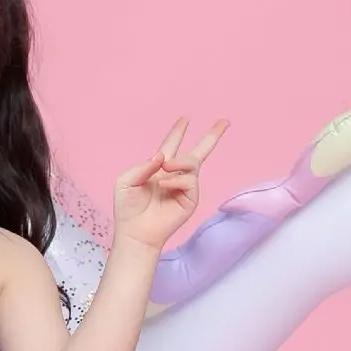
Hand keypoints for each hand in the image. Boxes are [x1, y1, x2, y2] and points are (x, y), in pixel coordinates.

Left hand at [113, 117, 228, 252]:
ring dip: (179, 162)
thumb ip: (143, 166)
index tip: (185, 119)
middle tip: (224, 121)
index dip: (178, 132)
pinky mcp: (190, 199)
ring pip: (192, 162)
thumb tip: (162, 156)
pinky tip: (163, 185)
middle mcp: (174, 175)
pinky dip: (176, 180)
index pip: (171, 145)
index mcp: (158, 168)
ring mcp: (184, 187)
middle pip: (198, 152)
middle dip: (212, 136)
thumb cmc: (128, 208)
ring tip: (166, 167)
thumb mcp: (126, 180)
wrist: (135, 231)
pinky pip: (189, 180)